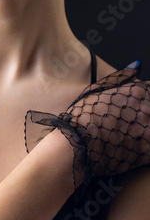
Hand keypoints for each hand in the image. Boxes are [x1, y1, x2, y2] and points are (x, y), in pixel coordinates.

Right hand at [25, 61, 149, 185]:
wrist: (78, 146)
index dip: (143, 97)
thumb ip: (119, 78)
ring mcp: (148, 132)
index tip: (133, 104)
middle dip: (144, 113)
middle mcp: (145, 111)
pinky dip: (147, 147)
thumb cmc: (82, 117)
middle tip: (126, 120)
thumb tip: (136, 66)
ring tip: (127, 132)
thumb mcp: (96, 90)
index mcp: (135, 93)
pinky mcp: (147, 153)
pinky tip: (134, 147)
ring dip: (146, 129)